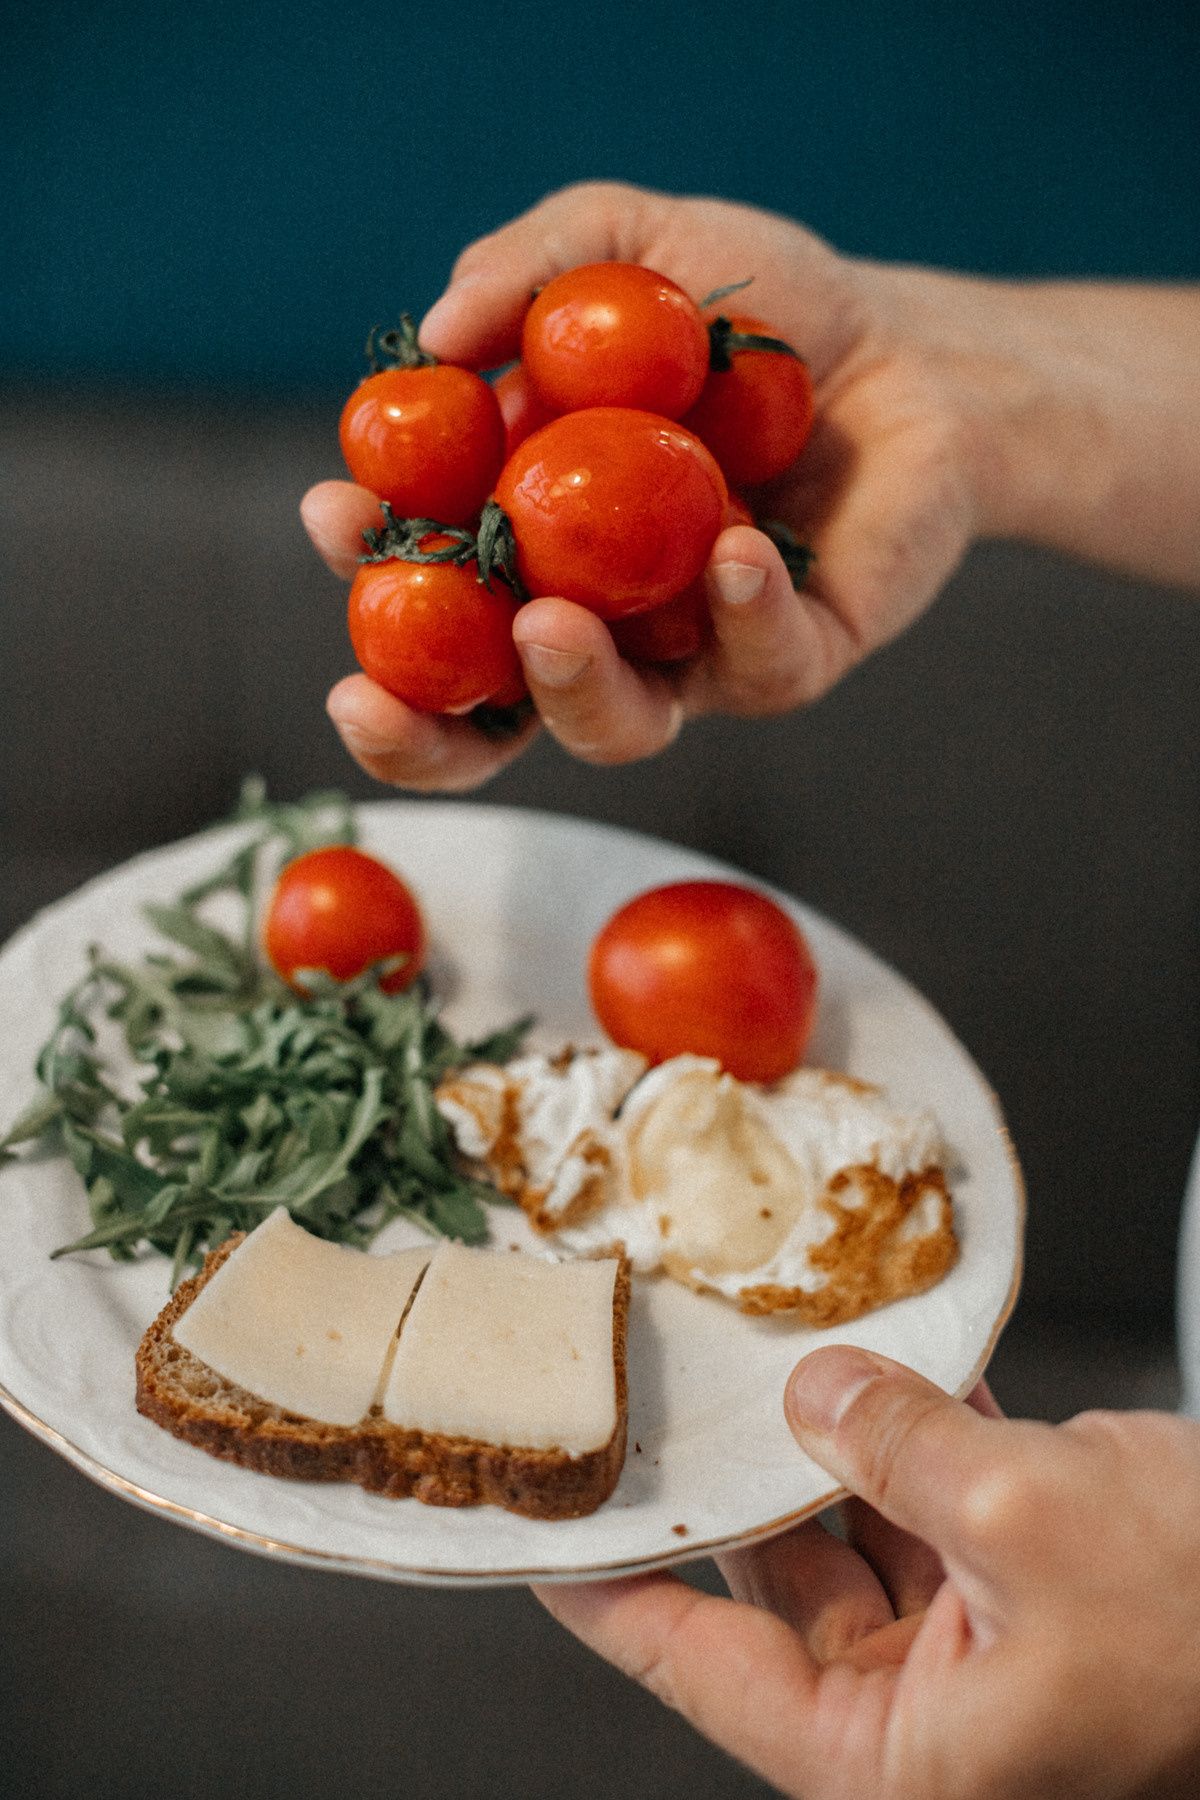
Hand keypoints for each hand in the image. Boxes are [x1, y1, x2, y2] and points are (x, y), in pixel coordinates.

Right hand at [304, 181, 985, 790]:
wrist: (910, 346)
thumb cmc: (756, 310)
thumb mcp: (630, 252)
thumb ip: (528, 272)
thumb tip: (437, 335)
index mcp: (529, 540)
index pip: (428, 590)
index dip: (369, 573)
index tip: (335, 512)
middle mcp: (597, 619)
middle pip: (487, 716)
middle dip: (416, 727)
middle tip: (365, 694)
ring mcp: (690, 653)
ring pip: (613, 725)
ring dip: (566, 687)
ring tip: (547, 622)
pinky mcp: (790, 661)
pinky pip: (755, 668)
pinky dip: (737, 614)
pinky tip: (733, 551)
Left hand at [534, 1348, 1199, 1799]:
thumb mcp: (1027, 1517)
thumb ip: (893, 1445)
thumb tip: (816, 1392)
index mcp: (899, 1758)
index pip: (701, 1671)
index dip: (611, 1596)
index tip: (538, 1536)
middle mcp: (923, 1710)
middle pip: (772, 1584)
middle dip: (725, 1481)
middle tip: (654, 1395)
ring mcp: (972, 1634)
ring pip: (846, 1519)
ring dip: (814, 1434)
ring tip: (752, 1355)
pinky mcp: (1019, 1567)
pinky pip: (922, 1485)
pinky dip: (896, 1420)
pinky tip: (865, 1356)